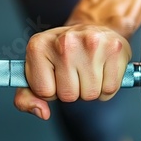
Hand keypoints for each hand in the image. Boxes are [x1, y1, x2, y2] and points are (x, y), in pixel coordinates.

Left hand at [14, 24, 130, 119]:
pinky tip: (102, 69)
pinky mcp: (114, 48)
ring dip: (90, 89)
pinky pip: (110, 89)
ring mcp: (91, 43)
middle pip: (69, 95)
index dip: (51, 90)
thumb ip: (26, 97)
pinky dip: (107, 86)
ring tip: (88, 70)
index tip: (55, 75)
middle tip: (74, 72)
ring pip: (90, 94)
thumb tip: (42, 113)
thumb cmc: (62, 52)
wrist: (92, 27)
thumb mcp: (36, 70)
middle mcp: (64, 42)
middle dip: (72, 91)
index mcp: (39, 46)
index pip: (44, 92)